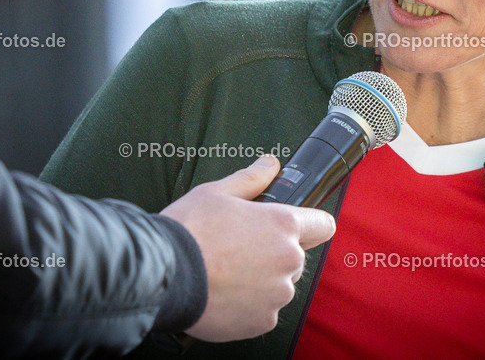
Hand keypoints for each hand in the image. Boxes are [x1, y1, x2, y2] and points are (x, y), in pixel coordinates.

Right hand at [160, 154, 335, 341]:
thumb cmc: (188, 230)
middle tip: (238, 251)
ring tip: (225, 275)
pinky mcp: (263, 321)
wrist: (162, 275)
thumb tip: (270, 164)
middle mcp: (288, 259)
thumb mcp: (217, 193)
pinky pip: (263, 312)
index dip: (311, 225)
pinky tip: (223, 295)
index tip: (297, 229)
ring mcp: (277, 293)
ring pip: (278, 286)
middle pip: (294, 257)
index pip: (323, 225)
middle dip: (273, 254)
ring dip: (260, 282)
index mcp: (283, 224)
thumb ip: (251, 179)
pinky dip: (248, 307)